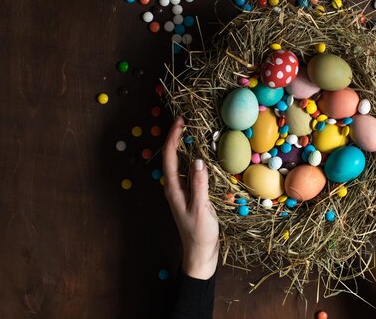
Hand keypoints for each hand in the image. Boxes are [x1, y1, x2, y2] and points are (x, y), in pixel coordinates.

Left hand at [162, 116, 219, 279]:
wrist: (200, 254)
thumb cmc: (199, 234)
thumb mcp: (201, 208)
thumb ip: (199, 184)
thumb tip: (197, 160)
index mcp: (173, 188)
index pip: (169, 156)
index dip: (173, 137)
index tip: (180, 121)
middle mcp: (175, 186)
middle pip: (172, 156)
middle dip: (177, 136)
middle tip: (188, 120)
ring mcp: (183, 190)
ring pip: (182, 162)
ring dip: (187, 146)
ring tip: (196, 131)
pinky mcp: (192, 194)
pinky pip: (192, 171)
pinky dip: (196, 159)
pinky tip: (206, 153)